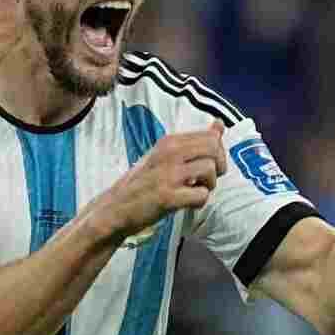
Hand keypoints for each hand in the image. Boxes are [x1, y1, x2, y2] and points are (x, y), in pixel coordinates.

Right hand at [90, 124, 224, 242]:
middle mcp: (169, 153)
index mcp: (169, 141)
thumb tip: (219, 125)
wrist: (115, 208)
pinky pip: (201, 195)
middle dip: (218, 167)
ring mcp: (167, 174)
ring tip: (193, 192)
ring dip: (208, 186)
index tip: (205, 166)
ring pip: (210, 170)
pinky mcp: (167, 196)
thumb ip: (194, 142)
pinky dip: (198, 203)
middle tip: (205, 180)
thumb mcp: (166, 155)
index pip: (210, 136)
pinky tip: (186, 204)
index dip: (217, 154)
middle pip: (214, 149)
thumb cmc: (143, 183)